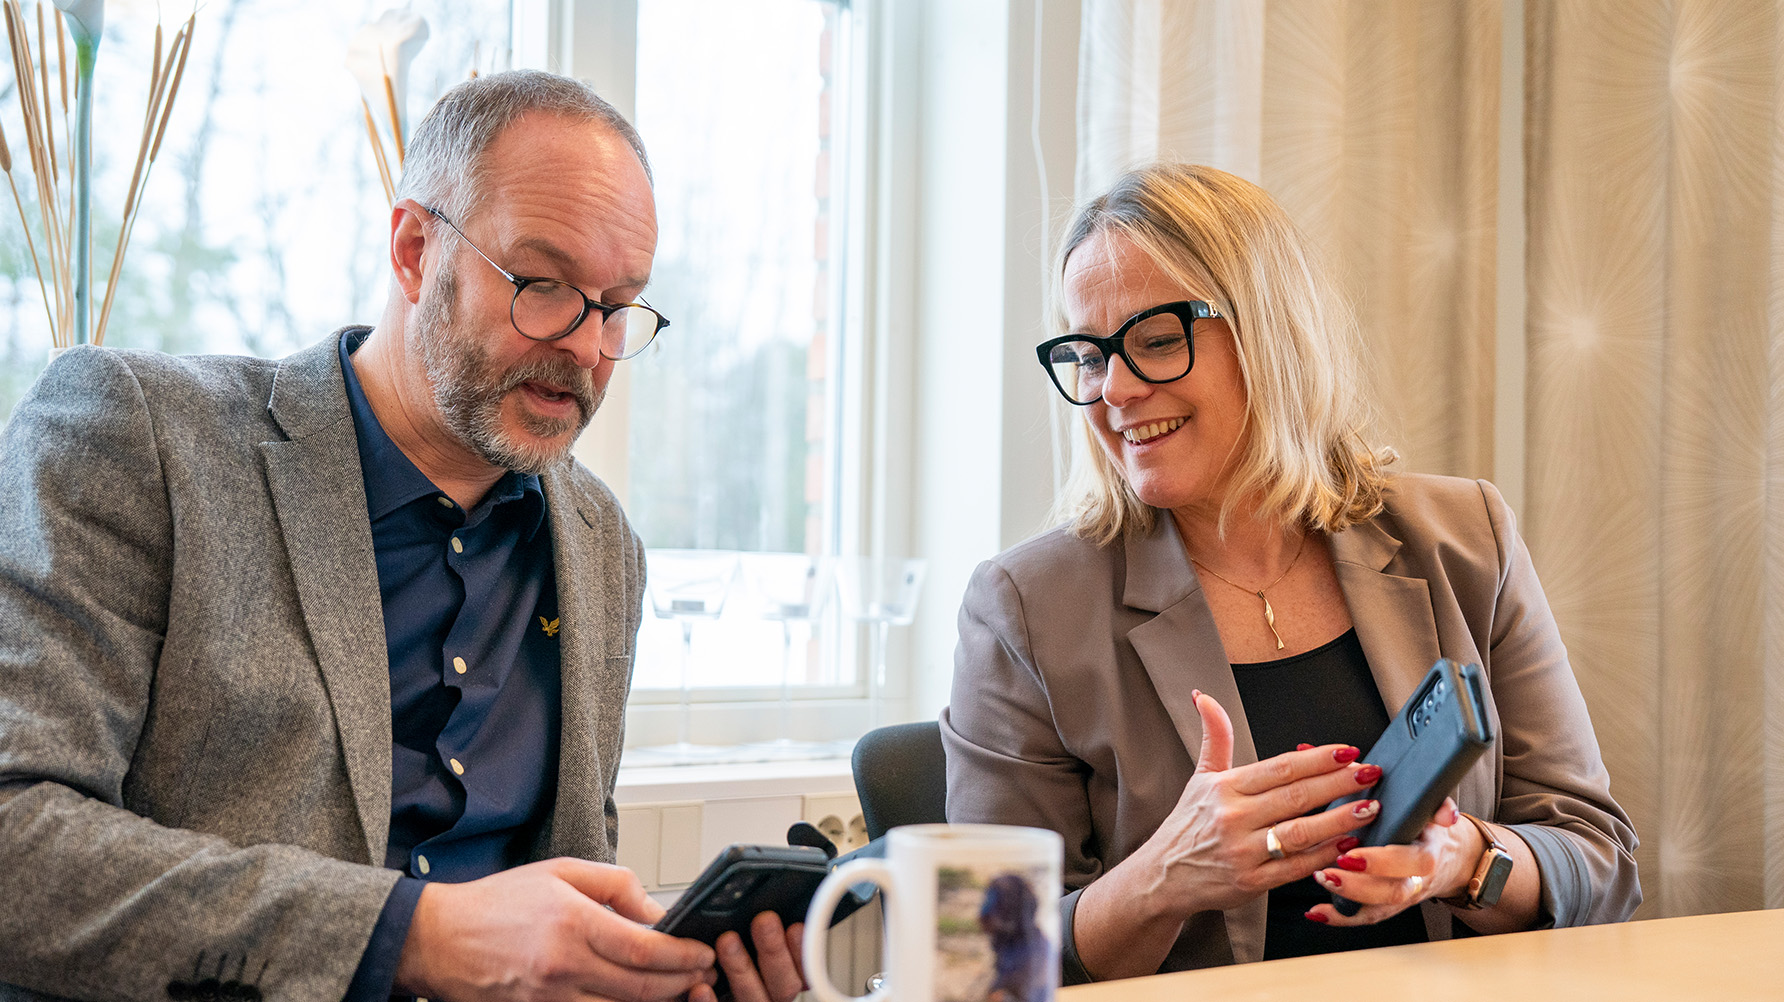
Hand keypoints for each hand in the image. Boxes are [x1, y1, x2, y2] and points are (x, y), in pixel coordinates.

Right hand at [394, 857, 716, 1001]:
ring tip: (678, 988)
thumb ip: (616, 886)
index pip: (644, 949)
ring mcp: (549, 998)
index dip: (682, 956)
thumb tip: (657, 910)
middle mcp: (563, 965)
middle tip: (703, 974)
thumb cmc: (497, 903)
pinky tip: (635, 999)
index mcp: (572, 923)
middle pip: (640, 987)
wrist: (439, 939)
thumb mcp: (561, 873)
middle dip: (681, 983)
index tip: (702, 953)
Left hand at [691, 912, 805, 1001]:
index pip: (805, 969)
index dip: (802, 950)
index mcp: (789, 976)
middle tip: (764, 921)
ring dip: (741, 969)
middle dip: (774, 951)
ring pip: (754, 997)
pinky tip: (701, 987)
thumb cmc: (741, 944)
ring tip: (727, 941)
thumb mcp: (764, 932)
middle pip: (783, 985)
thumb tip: (781, 896)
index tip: (795, 926)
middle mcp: (772, 995)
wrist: (704, 989)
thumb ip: (775, 923)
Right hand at [1135, 690, 1385, 915]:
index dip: (1316, 759)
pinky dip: (1324, 855)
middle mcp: (1233, 817)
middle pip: (1296, 796)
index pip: (1279, 768)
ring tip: (1369, 807)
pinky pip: (1296, 867)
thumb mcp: (1199, 777)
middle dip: (1338, 783)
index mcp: (1225, 788)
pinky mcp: (1251, 882)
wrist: (1164, 876)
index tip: (1347, 751)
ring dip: (1339, 818)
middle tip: (1369, 772)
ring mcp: (1243, 851)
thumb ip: (1214, 737)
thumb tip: (1203, 696)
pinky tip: (1348, 844)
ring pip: (1300, 832)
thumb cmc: (1188, 825)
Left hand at [1304, 797, 1477, 925]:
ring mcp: (1402, 895)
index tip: (1354, 848)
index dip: (1384, 859)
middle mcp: (1417, 877)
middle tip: (1335, 865)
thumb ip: (1420, 791)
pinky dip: (1340, 916)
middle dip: (1362, 881)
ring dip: (1349, 896)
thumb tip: (1399, 785)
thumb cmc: (1428, 824)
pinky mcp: (1387, 906)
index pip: (1413, 859)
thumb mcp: (1430, 802)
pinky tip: (1316, 911)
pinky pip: (1365, 917)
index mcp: (1427, 849)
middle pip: (1395, 889)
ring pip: (1380, 906)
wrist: (1452, 858)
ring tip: (1323, 877)